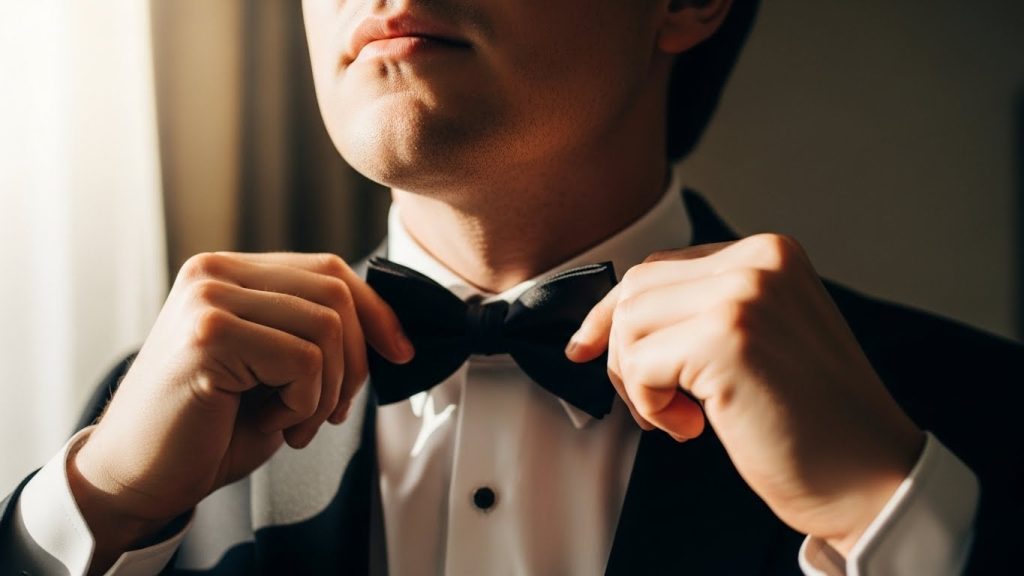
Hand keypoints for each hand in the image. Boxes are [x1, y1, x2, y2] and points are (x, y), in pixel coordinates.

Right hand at [68, 252, 412, 570]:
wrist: (137, 475)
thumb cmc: (208, 427)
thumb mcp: (273, 368)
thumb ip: (312, 333)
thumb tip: (385, 329)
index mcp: (230, 273)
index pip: (328, 270)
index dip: (375, 311)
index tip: (399, 351)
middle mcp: (215, 274)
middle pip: (336, 294)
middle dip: (353, 362)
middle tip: (326, 411)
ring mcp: (209, 300)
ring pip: (328, 327)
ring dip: (326, 391)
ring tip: (292, 421)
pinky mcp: (209, 336)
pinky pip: (304, 361)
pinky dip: (304, 404)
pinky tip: (270, 422)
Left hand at [566, 234, 923, 553]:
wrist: (871, 475)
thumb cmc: (813, 421)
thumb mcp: (760, 338)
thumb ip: (703, 309)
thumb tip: (614, 316)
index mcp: (769, 253)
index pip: (658, 267)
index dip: (613, 313)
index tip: (585, 347)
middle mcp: (758, 261)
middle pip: (635, 289)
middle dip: (622, 352)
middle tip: (653, 404)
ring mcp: (744, 295)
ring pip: (629, 324)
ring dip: (637, 383)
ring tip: (682, 417)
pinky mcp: (727, 339)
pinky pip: (638, 363)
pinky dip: (649, 404)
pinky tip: (692, 427)